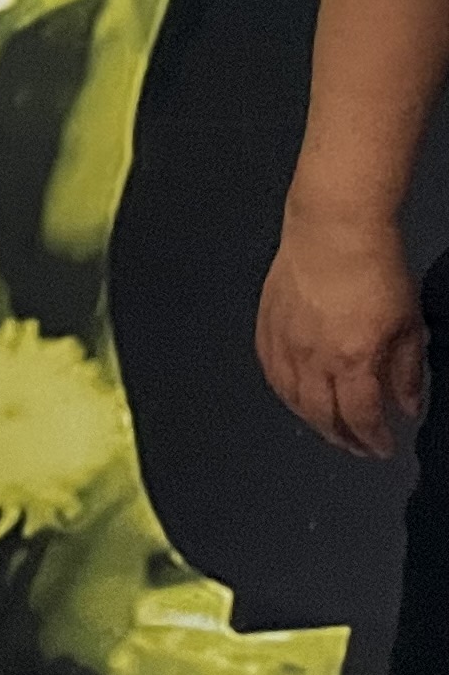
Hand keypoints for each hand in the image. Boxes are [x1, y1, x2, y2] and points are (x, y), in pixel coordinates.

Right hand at [257, 199, 427, 457]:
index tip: (383, 447)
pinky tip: (294, 394)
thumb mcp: (408, 322)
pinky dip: (283, 390)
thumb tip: (407, 404)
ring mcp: (284, 341)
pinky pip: (270, 370)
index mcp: (352, 357)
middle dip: (340, 436)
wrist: (334, 227)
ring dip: (310, 418)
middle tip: (356, 445)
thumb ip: (407, 370)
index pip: (360, 416)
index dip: (372, 439)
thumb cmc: (375, 266)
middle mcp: (312, 356)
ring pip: (290, 397)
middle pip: (320, 414)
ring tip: (326, 426)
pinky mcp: (266, 324)